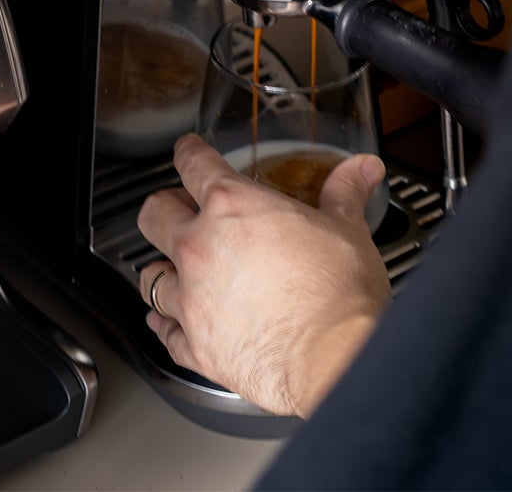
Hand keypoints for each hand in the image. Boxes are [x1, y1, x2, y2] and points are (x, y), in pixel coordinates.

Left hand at [136, 135, 391, 416]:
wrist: (336, 359)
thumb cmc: (340, 294)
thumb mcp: (347, 230)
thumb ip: (345, 193)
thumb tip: (361, 168)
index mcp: (231, 206)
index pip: (193, 164)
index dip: (189, 152)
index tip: (188, 151)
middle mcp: (199, 248)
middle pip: (153, 215)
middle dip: (164, 208)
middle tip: (177, 210)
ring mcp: (191, 299)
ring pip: (150, 277)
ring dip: (161, 270)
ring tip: (172, 271)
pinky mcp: (195, 345)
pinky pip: (164, 332)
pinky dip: (166, 326)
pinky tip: (169, 324)